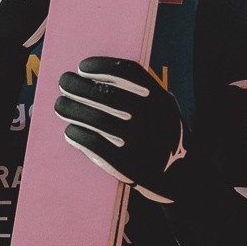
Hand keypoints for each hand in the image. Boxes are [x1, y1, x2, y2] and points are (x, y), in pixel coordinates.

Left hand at [55, 57, 191, 202]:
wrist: (184, 178)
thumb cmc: (164, 137)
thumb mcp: (164, 110)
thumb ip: (140, 94)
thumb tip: (95, 79)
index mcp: (160, 99)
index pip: (127, 72)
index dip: (101, 67)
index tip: (82, 67)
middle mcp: (151, 117)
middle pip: (105, 94)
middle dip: (79, 86)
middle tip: (64, 82)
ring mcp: (140, 142)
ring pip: (96, 119)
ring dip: (73, 109)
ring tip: (61, 105)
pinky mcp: (128, 165)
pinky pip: (94, 144)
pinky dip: (78, 135)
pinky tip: (71, 131)